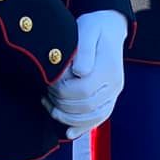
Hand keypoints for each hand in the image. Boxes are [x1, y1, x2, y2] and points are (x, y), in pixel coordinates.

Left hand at [43, 10, 126, 139]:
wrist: (109, 27)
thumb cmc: (94, 27)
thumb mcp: (87, 30)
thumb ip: (83, 51)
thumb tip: (80, 73)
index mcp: (108, 69)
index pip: (83, 91)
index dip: (62, 92)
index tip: (48, 84)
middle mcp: (115, 85)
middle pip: (87, 106)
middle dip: (62, 104)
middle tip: (45, 94)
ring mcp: (114, 93)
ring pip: (93, 117)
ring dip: (68, 118)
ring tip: (49, 107)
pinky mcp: (110, 98)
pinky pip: (98, 118)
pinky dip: (82, 127)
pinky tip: (68, 132)